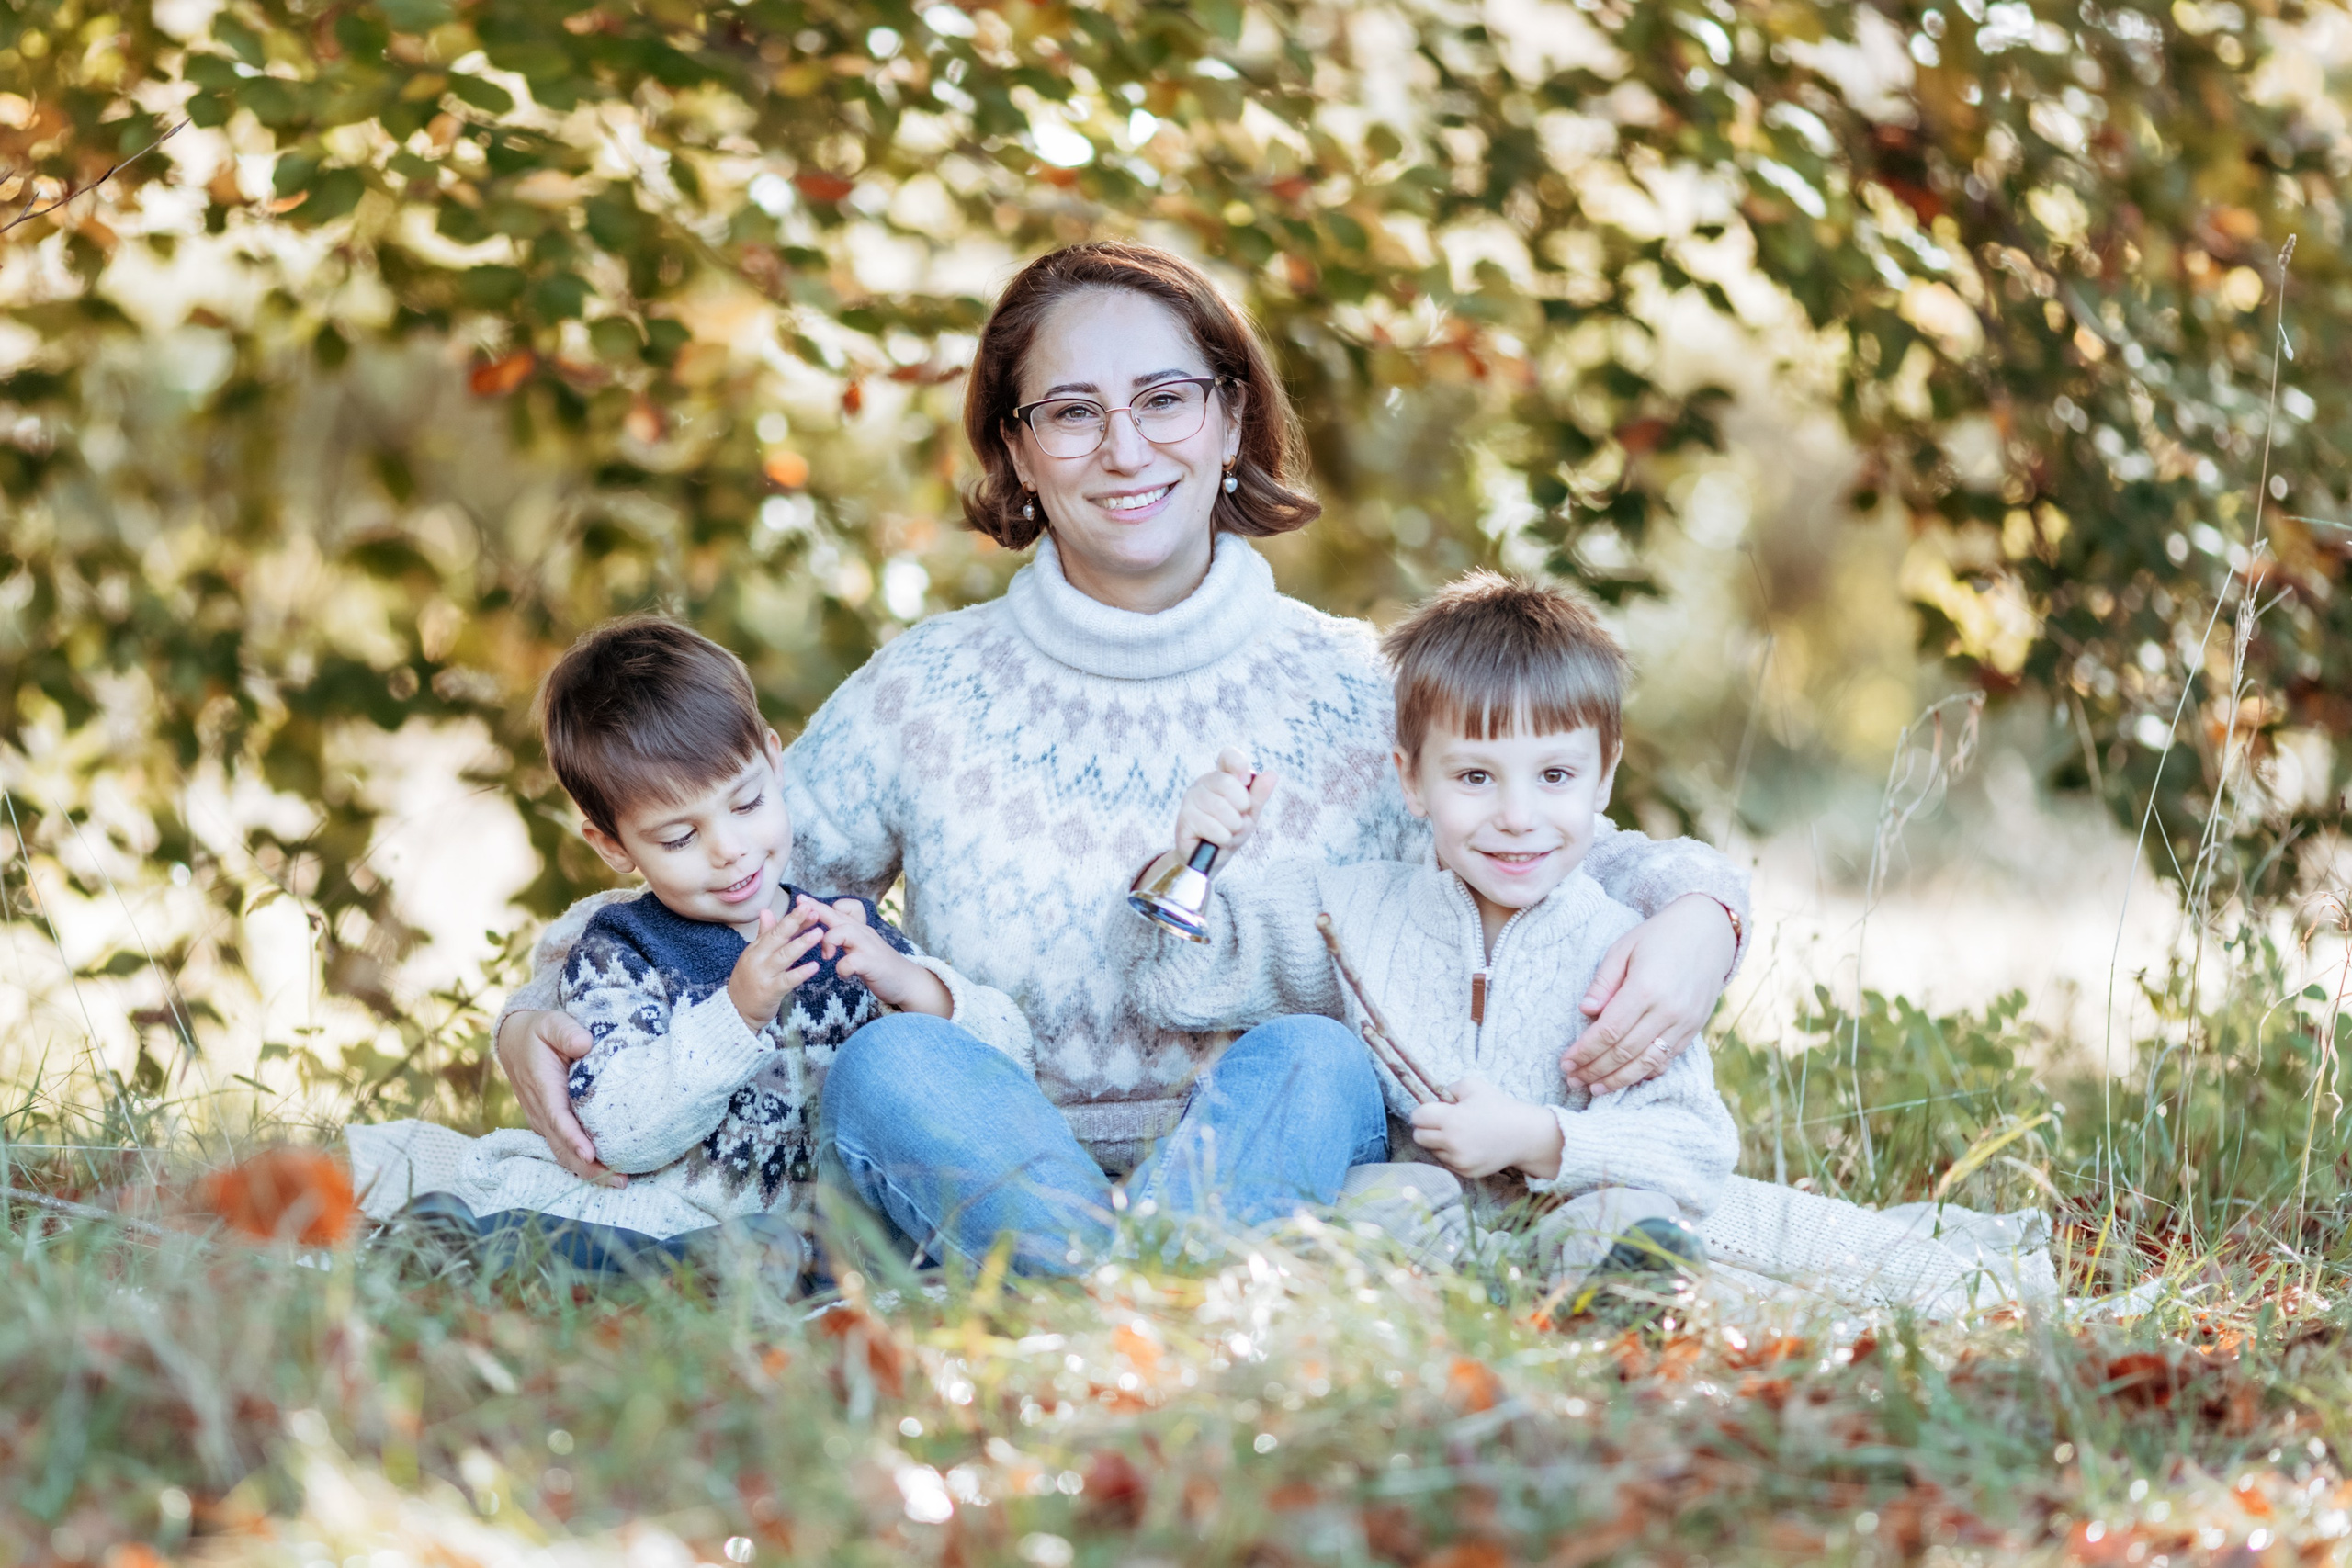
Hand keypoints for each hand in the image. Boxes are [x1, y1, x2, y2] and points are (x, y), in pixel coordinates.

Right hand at [495, 1008, 623, 1186]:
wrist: (515, 1041)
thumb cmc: (540, 1032)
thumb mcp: (552, 1023)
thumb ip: (567, 1032)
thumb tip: (585, 1043)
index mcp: (543, 1088)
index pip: (558, 1118)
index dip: (573, 1137)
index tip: (590, 1153)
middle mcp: (541, 1111)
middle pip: (562, 1147)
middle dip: (588, 1167)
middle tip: (619, 1180)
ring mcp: (544, 1121)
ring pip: (563, 1153)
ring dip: (588, 1171)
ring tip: (619, 1182)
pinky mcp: (550, 1124)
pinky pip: (565, 1148)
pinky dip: (583, 1164)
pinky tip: (608, 1172)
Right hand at [728, 900, 827, 1028]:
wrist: (736, 1011)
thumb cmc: (749, 981)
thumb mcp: (754, 956)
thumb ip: (764, 934)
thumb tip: (766, 910)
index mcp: (756, 948)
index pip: (776, 929)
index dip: (793, 918)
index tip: (808, 907)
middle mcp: (758, 958)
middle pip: (778, 937)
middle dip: (795, 922)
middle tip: (813, 910)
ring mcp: (763, 975)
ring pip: (784, 956)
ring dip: (802, 944)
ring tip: (819, 933)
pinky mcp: (770, 991)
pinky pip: (787, 981)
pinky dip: (801, 973)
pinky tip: (814, 967)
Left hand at [807, 898, 951, 1017]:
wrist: (906, 981)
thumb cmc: (879, 964)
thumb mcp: (862, 945)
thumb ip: (846, 936)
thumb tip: (825, 931)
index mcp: (858, 928)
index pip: (840, 908)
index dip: (821, 905)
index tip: (803, 902)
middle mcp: (862, 932)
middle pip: (837, 914)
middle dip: (816, 908)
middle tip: (799, 903)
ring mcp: (868, 946)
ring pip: (842, 931)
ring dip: (829, 941)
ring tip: (826, 956)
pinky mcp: (871, 963)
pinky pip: (850, 961)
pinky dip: (842, 969)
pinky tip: (844, 975)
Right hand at [1175, 747, 1276, 860]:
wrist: (1210, 860)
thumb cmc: (1229, 832)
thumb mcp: (1249, 813)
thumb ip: (1259, 794)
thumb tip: (1272, 774)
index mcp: (1221, 776)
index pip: (1228, 756)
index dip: (1239, 766)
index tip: (1246, 781)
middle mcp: (1203, 783)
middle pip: (1227, 783)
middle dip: (1241, 807)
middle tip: (1239, 821)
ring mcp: (1191, 800)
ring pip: (1221, 807)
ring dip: (1233, 827)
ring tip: (1228, 833)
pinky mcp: (1184, 819)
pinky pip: (1212, 827)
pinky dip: (1223, 838)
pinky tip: (1217, 841)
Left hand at [1408, 1074, 1563, 1179]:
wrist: (1523, 1134)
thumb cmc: (1498, 1106)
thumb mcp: (1472, 1086)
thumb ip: (1448, 1089)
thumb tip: (1432, 1100)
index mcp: (1451, 1119)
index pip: (1417, 1117)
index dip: (1422, 1112)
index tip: (1431, 1110)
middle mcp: (1452, 1142)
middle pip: (1419, 1137)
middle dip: (1425, 1128)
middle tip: (1440, 1122)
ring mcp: (1458, 1160)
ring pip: (1431, 1151)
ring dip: (1438, 1142)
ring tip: (1459, 1133)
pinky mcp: (1465, 1172)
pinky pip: (1446, 1162)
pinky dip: (1451, 1154)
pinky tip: (1467, 1145)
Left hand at [1561, 893, 1737, 1090]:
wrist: (1708, 932)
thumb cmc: (1659, 937)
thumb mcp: (1623, 948)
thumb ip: (1603, 982)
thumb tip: (1585, 1012)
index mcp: (1645, 988)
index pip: (1609, 1031)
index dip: (1585, 1051)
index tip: (1565, 1062)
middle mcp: (1667, 1011)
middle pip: (1625, 1052)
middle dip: (1595, 1069)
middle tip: (1572, 1079)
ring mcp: (1684, 1023)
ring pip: (1647, 1063)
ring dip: (1618, 1080)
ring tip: (1594, 1089)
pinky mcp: (1694, 1029)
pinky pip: (1667, 1059)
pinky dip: (1645, 1073)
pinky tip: (1625, 1079)